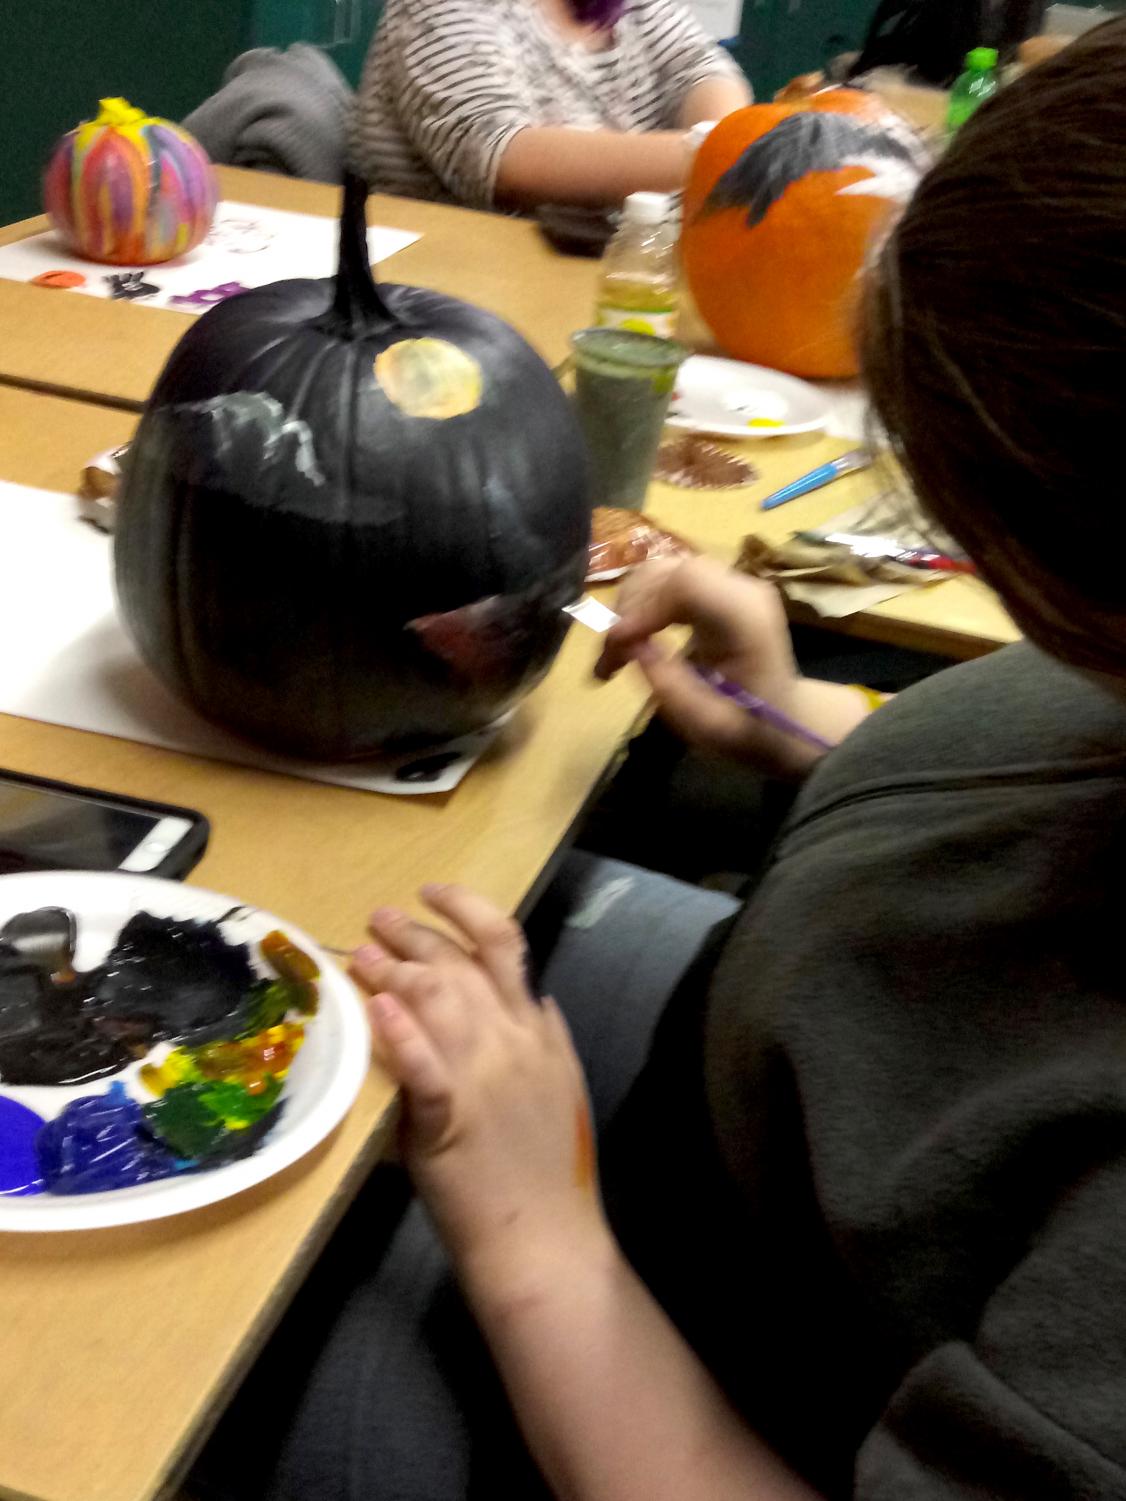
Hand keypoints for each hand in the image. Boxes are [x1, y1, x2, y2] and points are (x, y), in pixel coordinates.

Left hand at [351, 886, 610, 1283]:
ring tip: (362, 953)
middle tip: (378, 918)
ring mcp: (483, 1077)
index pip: (504, 945)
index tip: (432, 893)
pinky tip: (376, 1008)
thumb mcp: (562, 1085)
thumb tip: (536, 997)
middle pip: (459, 964)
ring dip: (395, 969)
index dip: (465, 909)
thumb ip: (546, 1038)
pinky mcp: (449, 1118)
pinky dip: (401, 1033)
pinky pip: (423, 1066)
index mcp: (538, 1032)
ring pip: (438, 1000)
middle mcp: (512, 1041)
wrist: (545, 1238)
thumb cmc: (551, 1170)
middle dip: (413, 933)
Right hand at [595, 555, 820, 774]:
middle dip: (628, 609)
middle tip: (609, 660)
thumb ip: (670, 686)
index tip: (617, 647)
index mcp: (748, 619)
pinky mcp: (716, 590)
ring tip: (615, 654)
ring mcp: (730, 585)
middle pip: (669, 571)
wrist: (784, 721)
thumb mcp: (706, 724)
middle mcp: (742, 589)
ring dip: (629, 608)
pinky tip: (631, 639)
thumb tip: (631, 645)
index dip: (643, 607)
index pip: (686, 583)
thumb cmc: (748, 728)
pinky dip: (641, 606)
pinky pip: (667, 582)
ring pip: (662, 572)